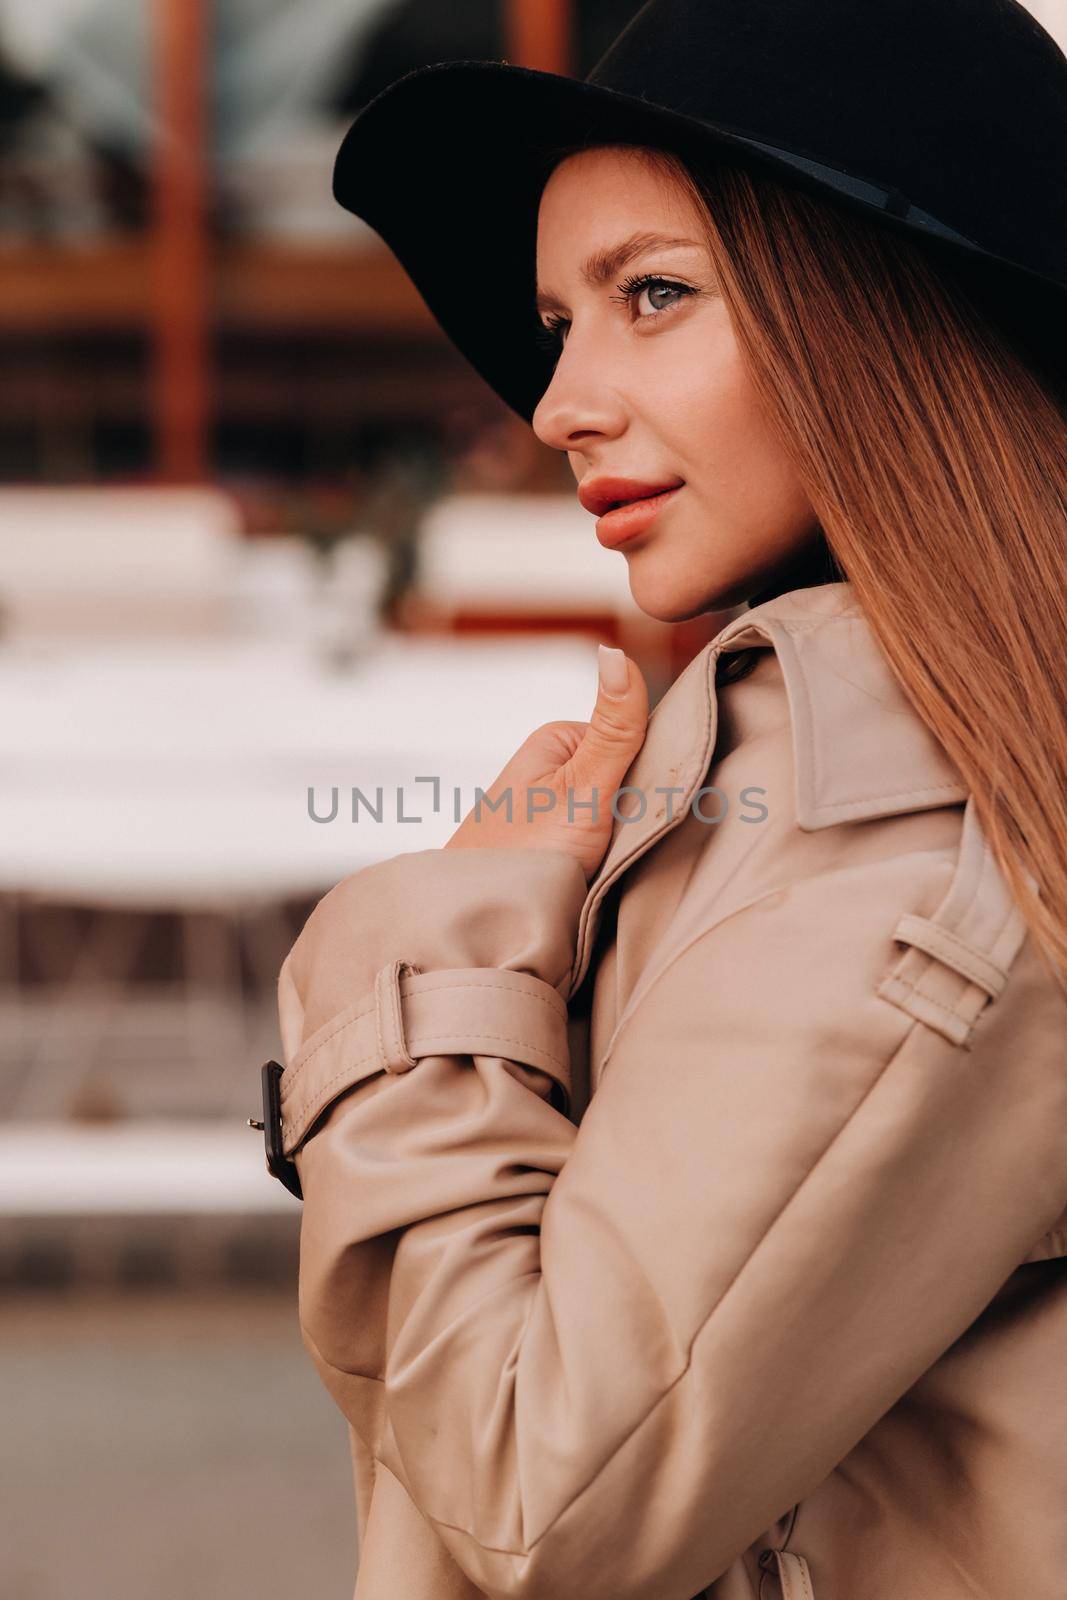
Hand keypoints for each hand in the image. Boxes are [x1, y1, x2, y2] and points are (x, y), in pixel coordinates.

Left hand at [443, 646, 649, 882]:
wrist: (480, 922)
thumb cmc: (524, 855)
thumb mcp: (583, 786)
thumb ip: (612, 729)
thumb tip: (615, 650)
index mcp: (559, 740)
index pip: (637, 738)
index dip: (660, 768)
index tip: (660, 803)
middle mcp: (554, 767)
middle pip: (628, 776)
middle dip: (644, 805)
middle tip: (637, 839)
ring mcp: (555, 809)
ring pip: (618, 812)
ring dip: (629, 835)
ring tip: (620, 860)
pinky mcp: (554, 847)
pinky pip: (601, 842)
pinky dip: (612, 856)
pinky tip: (610, 873)